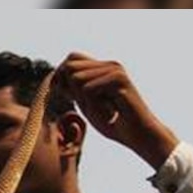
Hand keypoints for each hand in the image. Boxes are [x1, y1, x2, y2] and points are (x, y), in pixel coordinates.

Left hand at [55, 52, 178, 169]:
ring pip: (76, 79)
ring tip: (102, 110)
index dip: (62, 76)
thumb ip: (73, 88)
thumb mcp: (85, 103)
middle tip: (87, 106)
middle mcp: (109, 64)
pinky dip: (92, 105)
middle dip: (69, 89)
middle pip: (70, 67)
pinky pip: (88, 89)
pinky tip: (109, 112)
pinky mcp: (120, 79)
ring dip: (82, 100)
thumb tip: (56, 74)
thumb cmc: (111, 121)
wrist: (137, 134)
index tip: (68, 96)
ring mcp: (116, 70)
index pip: (71, 58)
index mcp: (103, 67)